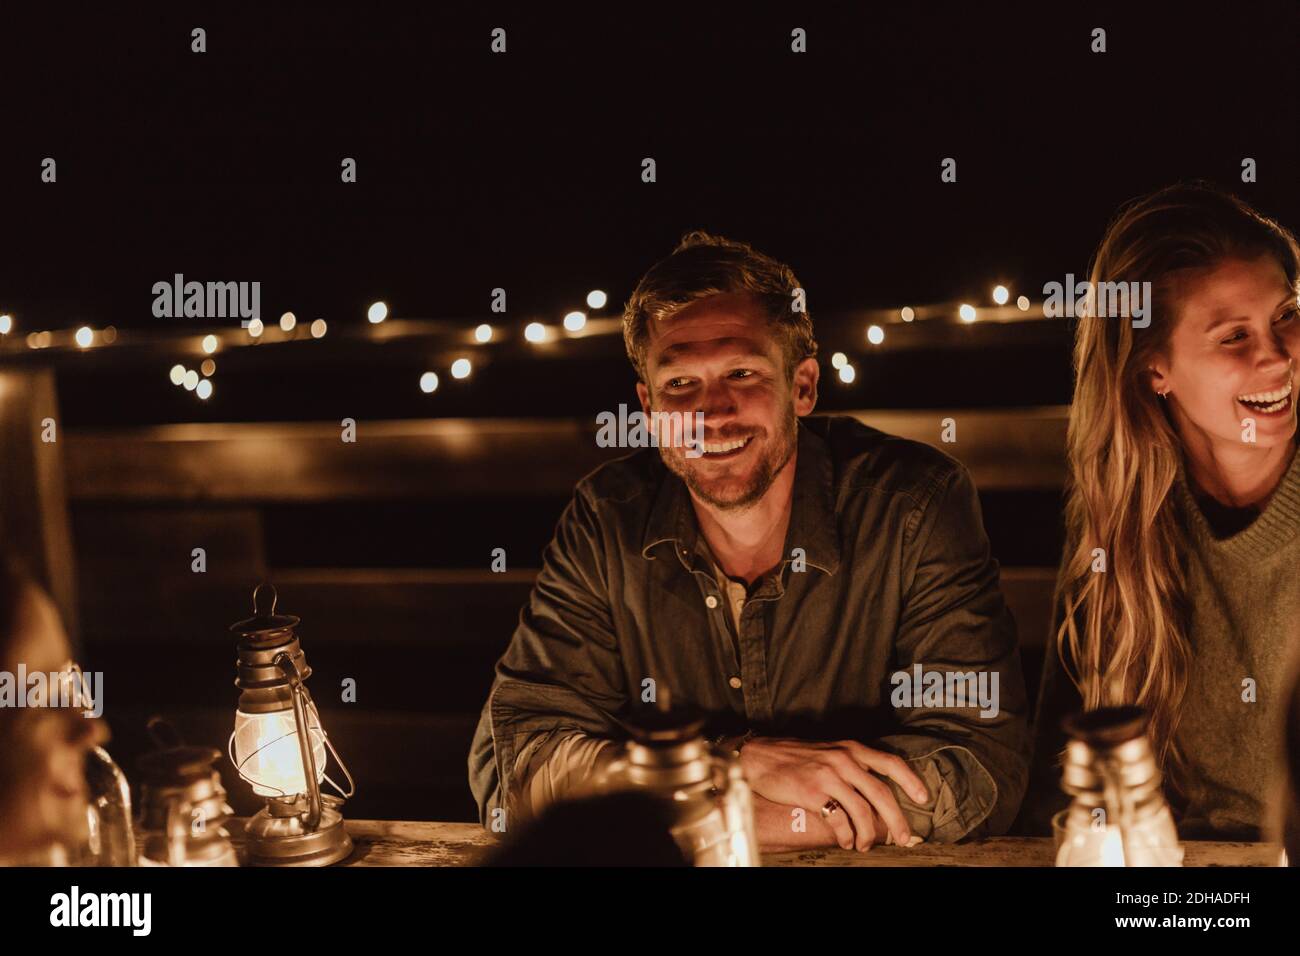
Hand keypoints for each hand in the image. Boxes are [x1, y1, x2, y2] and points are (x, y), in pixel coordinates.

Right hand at [740, 737, 928, 850]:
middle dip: (896, 820)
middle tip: (903, 838)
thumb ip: (851, 766)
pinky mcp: (813, 792)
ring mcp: (829, 775)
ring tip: (866, 845)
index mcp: (851, 749)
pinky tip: (846, 841)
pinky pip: (838, 820)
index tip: (924, 798)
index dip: (910, 781)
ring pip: (862, 810)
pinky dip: (846, 835)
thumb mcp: (828, 753)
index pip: (890, 763)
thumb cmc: (795, 758)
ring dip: (869, 833)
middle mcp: (844, 759)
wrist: (760, 757)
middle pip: (882, 793)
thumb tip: (874, 793)